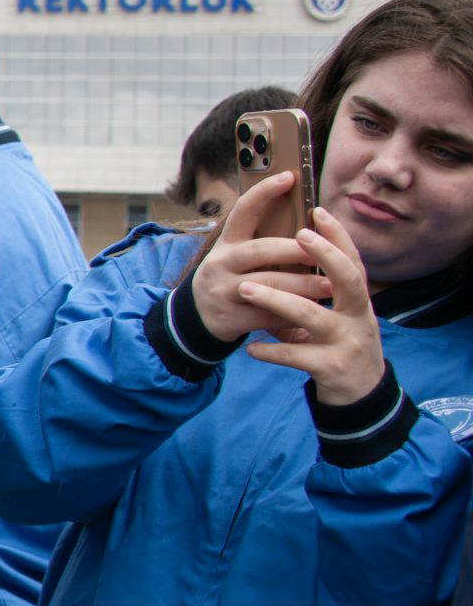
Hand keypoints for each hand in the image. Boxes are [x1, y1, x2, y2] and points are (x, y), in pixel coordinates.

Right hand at [189, 172, 336, 339]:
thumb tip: (311, 225)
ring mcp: (222, 291)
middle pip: (262, 250)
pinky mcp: (229, 318)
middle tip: (327, 252)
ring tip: (330, 286)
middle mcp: (220, 263)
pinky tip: (309, 313)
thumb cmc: (232, 278)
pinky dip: (290, 314)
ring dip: (303, 286)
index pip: (243, 210)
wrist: (197, 318)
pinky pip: (266, 315)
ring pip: (268, 285)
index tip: (290, 176)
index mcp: (227, 243)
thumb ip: (265, 241)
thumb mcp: (237, 256)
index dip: (265, 191)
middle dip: (298, 250)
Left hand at [241, 208, 386, 405]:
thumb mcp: (338, 317)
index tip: (317, 210)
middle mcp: (359, 317)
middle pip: (349, 279)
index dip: (338, 236)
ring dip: (277, 299)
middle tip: (297, 236)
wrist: (361, 395)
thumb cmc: (340, 345)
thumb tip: (283, 256)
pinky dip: (272, 350)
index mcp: (358, 301)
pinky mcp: (332, 368)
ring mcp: (347, 342)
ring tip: (245, 288)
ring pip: (313, 315)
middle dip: (325, 255)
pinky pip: (296, 356)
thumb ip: (317, 293)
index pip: (353, 261)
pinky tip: (250, 348)